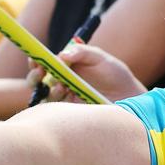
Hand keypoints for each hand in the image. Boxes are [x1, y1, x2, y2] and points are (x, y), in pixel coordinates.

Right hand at [27, 44, 146, 103]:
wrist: (129, 95)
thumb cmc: (115, 73)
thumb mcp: (101, 58)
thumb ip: (83, 53)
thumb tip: (62, 55)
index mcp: (66, 66)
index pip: (45, 62)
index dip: (36, 60)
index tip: (35, 58)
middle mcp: (62, 81)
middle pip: (38, 80)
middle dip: (34, 76)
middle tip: (39, 72)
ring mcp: (66, 97)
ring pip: (46, 95)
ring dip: (49, 89)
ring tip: (62, 85)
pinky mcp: (72, 111)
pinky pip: (57, 109)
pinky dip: (58, 101)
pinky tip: (68, 94)